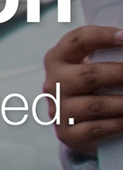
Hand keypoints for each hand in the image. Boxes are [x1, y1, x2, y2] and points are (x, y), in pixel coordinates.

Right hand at [48, 25, 122, 152]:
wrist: (81, 121)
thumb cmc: (96, 84)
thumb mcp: (96, 65)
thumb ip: (111, 55)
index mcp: (59, 58)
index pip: (78, 40)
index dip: (102, 36)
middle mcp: (54, 83)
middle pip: (89, 75)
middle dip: (121, 74)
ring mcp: (57, 109)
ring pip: (95, 105)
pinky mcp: (66, 133)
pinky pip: (95, 129)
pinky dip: (118, 124)